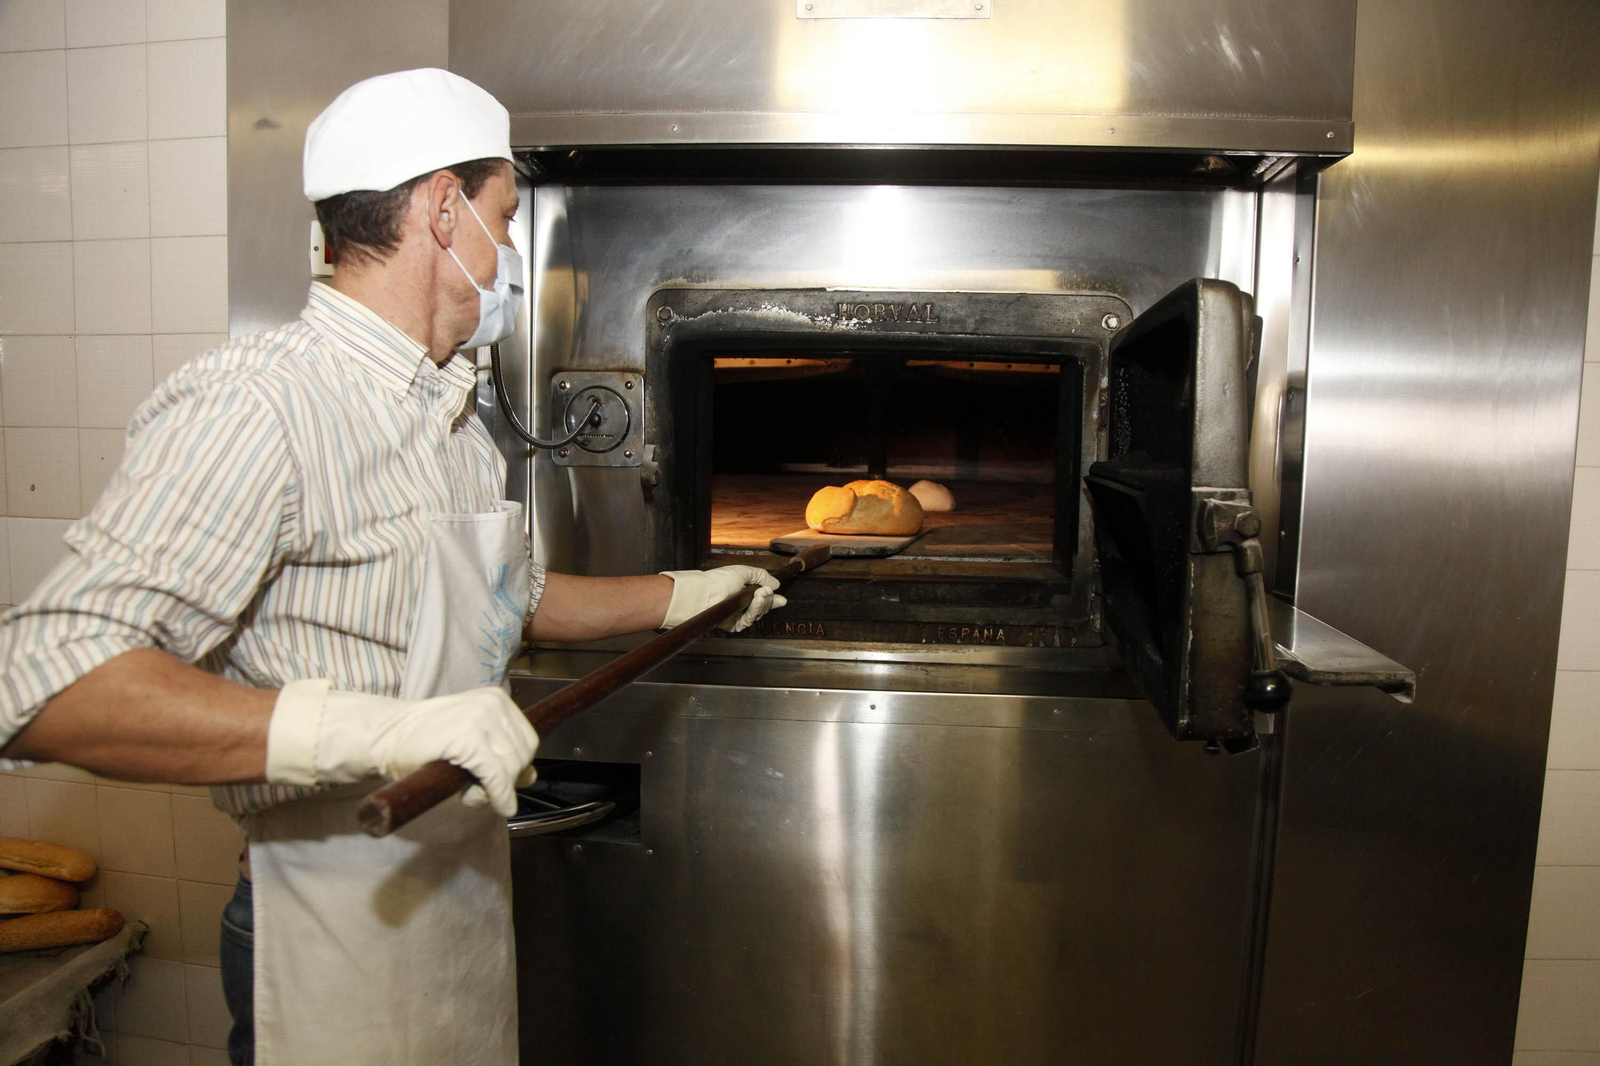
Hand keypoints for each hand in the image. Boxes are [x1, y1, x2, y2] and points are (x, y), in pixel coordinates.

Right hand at [266, 680, 538, 816]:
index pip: (528, 741)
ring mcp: (481, 718)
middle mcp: (493, 704)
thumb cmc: (424, 742)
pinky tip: (493, 805)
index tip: (498, 781)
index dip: (516, 767)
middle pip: (523, 755)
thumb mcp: (471, 743)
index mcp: (496, 700)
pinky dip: (499, 796)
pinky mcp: (469, 738)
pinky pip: (497, 776)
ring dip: (496, 790)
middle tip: (477, 789)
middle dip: (507, 780)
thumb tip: (532, 776)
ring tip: (468, 791)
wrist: (385, 736)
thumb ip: (501, 756)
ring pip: (512, 768)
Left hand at [659, 566, 786, 631]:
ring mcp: (738, 615)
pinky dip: (756, 610)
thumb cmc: (720, 580)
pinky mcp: (734, 624)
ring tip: (761, 593)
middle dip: (767, 598)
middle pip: (763, 606)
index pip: (762, 598)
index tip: (781, 598)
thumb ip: (762, 576)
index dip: (772, 598)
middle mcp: (741, 604)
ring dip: (763, 603)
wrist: (706, 592)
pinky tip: (757, 600)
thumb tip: (777, 585)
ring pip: (759, 613)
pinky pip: (750, 620)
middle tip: (765, 590)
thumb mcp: (744, 572)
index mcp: (743, 591)